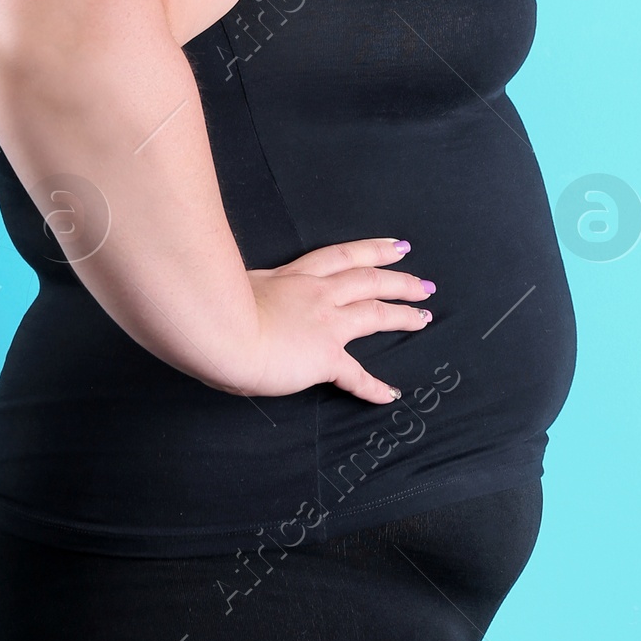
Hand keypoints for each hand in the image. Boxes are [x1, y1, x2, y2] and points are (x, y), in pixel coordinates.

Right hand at [231, 237, 434, 402]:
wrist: (221, 329)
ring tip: (424, 316)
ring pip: (374, 312)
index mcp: (294, 276)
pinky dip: (374, 387)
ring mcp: (325, 322)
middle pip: (368, 279)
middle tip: (424, 284)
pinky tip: (390, 394)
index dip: (372, 250)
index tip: (396, 246)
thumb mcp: (237, 286)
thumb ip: (252, 291)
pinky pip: (356, 375)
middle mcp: (316, 293)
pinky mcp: (325, 356)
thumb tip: (247, 298)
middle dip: (399, 280)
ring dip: (402, 314)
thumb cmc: (217, 307)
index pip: (342, 257)